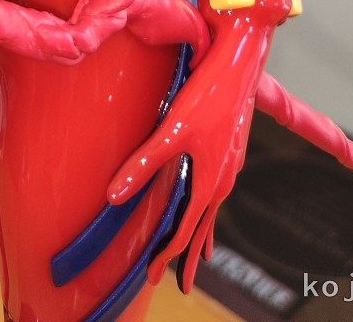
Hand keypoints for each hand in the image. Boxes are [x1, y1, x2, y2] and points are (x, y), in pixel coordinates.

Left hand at [108, 0, 295, 291]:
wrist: (239, 67)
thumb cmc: (207, 96)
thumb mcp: (170, 129)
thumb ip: (142, 163)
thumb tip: (113, 195)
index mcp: (210, 182)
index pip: (184, 230)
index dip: (166, 254)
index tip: (151, 275)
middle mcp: (223, 180)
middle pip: (203, 229)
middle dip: (187, 256)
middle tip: (177, 285)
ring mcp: (229, 166)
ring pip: (212, 212)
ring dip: (201, 236)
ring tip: (197, 259)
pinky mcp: (228, 151)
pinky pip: (217, 193)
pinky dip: (210, 211)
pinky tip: (206, 207)